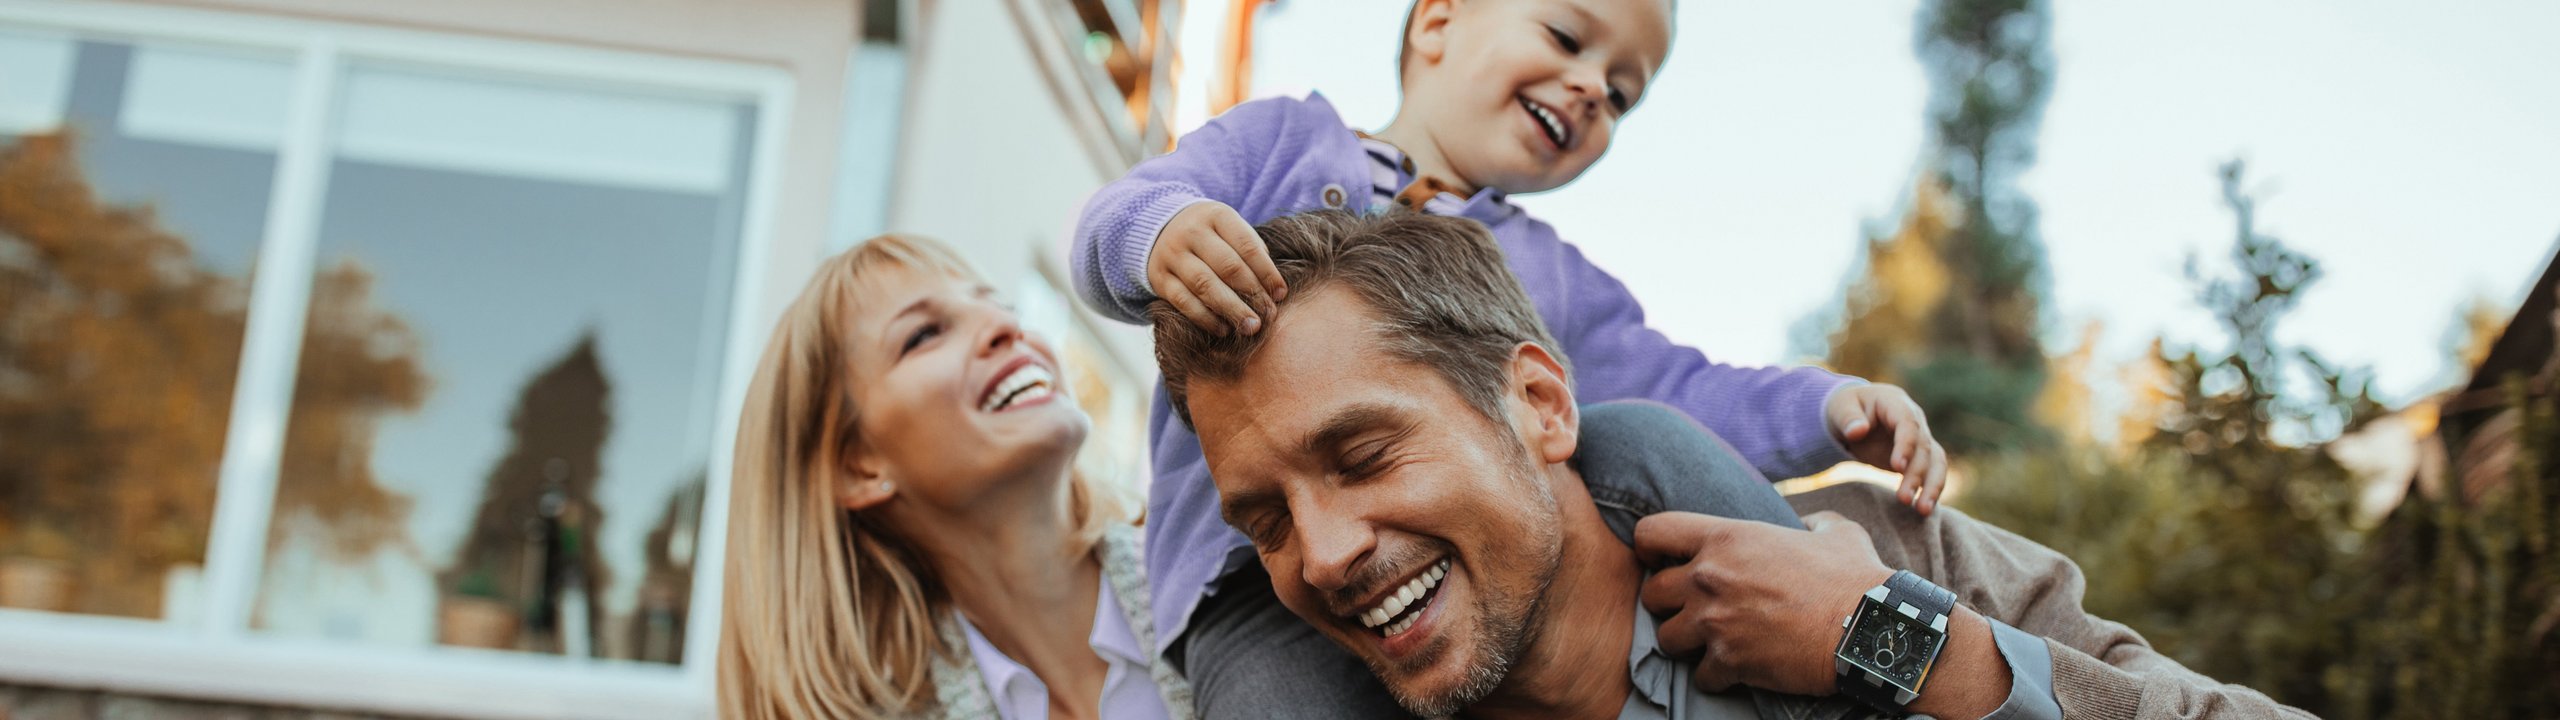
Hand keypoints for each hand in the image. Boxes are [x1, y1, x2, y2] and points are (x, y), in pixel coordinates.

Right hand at [1147, 201, 1286, 335]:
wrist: (1161, 228)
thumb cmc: (1211, 234)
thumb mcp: (1231, 229)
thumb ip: (1252, 251)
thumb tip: (1274, 290)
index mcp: (1216, 215)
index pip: (1247, 246)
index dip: (1267, 272)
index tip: (1281, 294)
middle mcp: (1191, 232)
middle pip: (1228, 267)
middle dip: (1252, 294)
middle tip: (1269, 315)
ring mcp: (1172, 255)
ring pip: (1204, 285)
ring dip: (1231, 309)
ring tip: (1250, 327)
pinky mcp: (1160, 278)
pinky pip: (1184, 301)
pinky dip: (1205, 318)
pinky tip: (1224, 329)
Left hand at [1634, 511, 1893, 695]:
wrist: (1871, 628)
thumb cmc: (1854, 576)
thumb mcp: (1834, 531)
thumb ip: (1809, 520)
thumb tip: (1805, 523)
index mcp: (1727, 538)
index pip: (1651, 533)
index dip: (1651, 548)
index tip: (1665, 561)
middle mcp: (1710, 578)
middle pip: (1652, 593)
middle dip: (1669, 603)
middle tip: (1695, 609)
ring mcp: (1715, 622)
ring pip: (1666, 639)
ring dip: (1686, 642)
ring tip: (1712, 642)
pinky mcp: (1729, 662)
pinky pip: (1699, 676)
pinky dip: (1715, 676)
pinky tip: (1736, 669)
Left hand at [1826, 384, 1946, 513]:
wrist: (1855, 414)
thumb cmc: (1845, 408)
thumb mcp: (1840, 408)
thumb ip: (1848, 418)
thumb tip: (1857, 431)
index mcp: (1896, 403)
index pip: (1908, 424)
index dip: (1905, 445)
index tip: (1897, 467)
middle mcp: (1915, 420)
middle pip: (1923, 447)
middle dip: (1916, 474)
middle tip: (1904, 499)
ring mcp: (1920, 438)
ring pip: (1936, 462)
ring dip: (1932, 486)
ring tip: (1924, 511)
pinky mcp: (1919, 456)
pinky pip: (1932, 472)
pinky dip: (1930, 490)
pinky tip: (1924, 509)